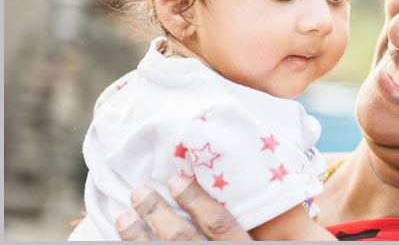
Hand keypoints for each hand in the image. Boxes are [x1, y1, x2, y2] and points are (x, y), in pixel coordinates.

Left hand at [115, 175, 250, 240]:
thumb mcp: (256, 242)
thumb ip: (251, 229)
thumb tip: (247, 196)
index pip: (220, 224)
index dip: (196, 201)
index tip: (176, 180)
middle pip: (183, 238)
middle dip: (158, 213)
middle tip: (139, 191)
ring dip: (137, 236)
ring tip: (124, 216)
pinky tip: (123, 239)